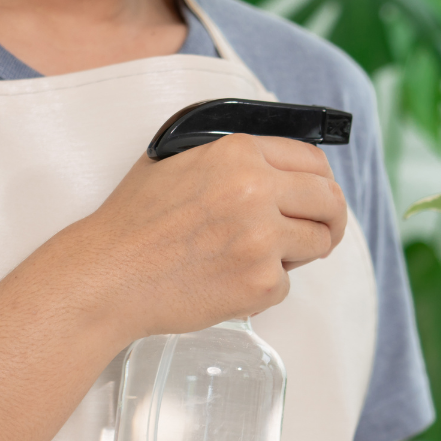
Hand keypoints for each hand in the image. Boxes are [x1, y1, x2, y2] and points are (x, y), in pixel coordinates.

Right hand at [70, 134, 346, 339]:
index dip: (322, 182)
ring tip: (260, 258)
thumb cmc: (136, 222)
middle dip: (331, 219)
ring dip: (300, 253)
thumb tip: (282, 168)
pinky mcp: (262, 281)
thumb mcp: (180, 161)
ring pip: (319, 243)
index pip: (313, 161)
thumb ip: (234, 158)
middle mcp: (257, 189)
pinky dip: (265, 288)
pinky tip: (229, 282)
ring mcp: (263, 238)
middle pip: (330, 201)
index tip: (321, 198)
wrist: (109, 275)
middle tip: (323, 233)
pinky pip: (287, 284)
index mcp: (239, 153)